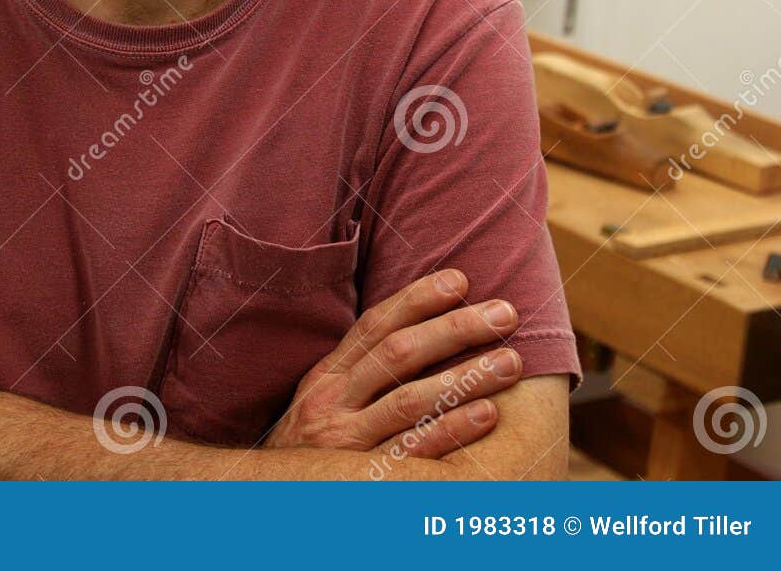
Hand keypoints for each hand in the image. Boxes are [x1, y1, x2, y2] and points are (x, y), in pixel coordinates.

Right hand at [263, 269, 522, 459]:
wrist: (270, 499)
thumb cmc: (312, 445)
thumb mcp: (321, 399)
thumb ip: (359, 370)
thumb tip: (416, 328)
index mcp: (327, 376)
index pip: (375, 326)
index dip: (418, 300)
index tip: (461, 281)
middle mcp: (333, 401)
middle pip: (398, 354)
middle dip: (455, 329)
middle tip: (505, 314)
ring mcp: (347, 439)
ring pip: (410, 400)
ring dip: (465, 377)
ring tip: (510, 361)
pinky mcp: (365, 478)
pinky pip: (413, 451)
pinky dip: (451, 431)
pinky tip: (487, 415)